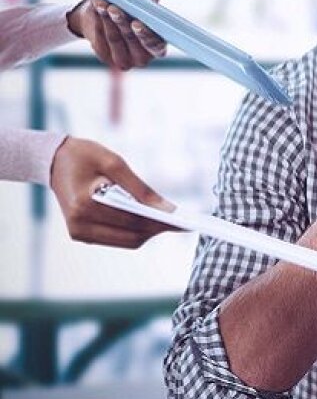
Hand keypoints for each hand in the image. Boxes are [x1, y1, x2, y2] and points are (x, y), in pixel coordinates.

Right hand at [49, 137, 176, 247]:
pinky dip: (134, 231)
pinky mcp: (82, 235)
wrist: (54, 161)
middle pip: (131, 237)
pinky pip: (116, 238)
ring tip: (168, 220)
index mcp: (85, 205)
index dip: (159, 222)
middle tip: (180, 221)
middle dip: (156, 229)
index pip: (131, 222)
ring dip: (148, 232)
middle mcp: (79, 225)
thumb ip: (141, 189)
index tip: (181, 221)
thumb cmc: (85, 157)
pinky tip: (149, 219)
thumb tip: (167, 209)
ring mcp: (79, 233)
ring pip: (126, 242)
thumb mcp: (115, 163)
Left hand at [66, 0, 166, 69]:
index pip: (156, 46)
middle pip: (132, 40)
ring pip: (114, 39)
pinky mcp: (105, 56)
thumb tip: (149, 0)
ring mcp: (123, 59)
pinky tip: (97, 8)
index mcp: (158, 46)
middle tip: (113, 9)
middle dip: (122, 23)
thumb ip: (151, 0)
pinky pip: (100, 39)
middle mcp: (143, 57)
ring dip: (107, 20)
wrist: (108, 12)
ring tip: (103, 5)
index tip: (136, 23)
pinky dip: (98, 21)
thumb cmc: (132, 6)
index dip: (146, 35)